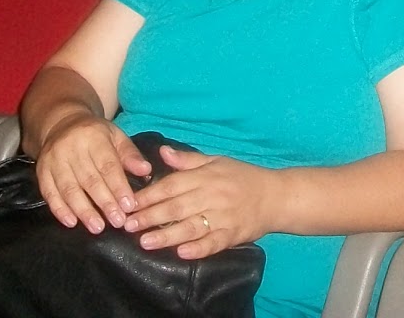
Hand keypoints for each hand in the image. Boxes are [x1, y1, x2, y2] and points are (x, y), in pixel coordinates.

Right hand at [36, 113, 153, 233]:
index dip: (118, 187)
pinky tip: (72, 222)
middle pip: (89, 179)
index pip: (108, 165)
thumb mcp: (115, 137)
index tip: (129, 206)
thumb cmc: (95, 135)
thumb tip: (146, 170)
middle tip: (117, 222)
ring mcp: (54, 160)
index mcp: (93, 137)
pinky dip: (60, 210)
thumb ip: (130, 155)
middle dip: (104, 203)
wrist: (61, 124)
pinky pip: (50, 193)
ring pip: (69, 189)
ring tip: (97, 227)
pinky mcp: (42, 171)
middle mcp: (71, 148)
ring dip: (84, 210)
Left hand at [123, 145, 278, 257]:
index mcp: (205, 176)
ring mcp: (223, 216)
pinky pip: (213, 243)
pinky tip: (182, 252)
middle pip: (176, 207)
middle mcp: (212, 195)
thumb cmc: (242, 177)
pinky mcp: (233, 234)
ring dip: (167, 235)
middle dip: (150, 216)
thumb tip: (162, 151)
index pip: (171, 185)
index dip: (149, 195)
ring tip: (146, 242)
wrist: (276, 195)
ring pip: (191, 227)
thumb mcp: (216, 161)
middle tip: (128, 225)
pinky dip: (198, 248)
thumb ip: (187, 160)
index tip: (129, 204)